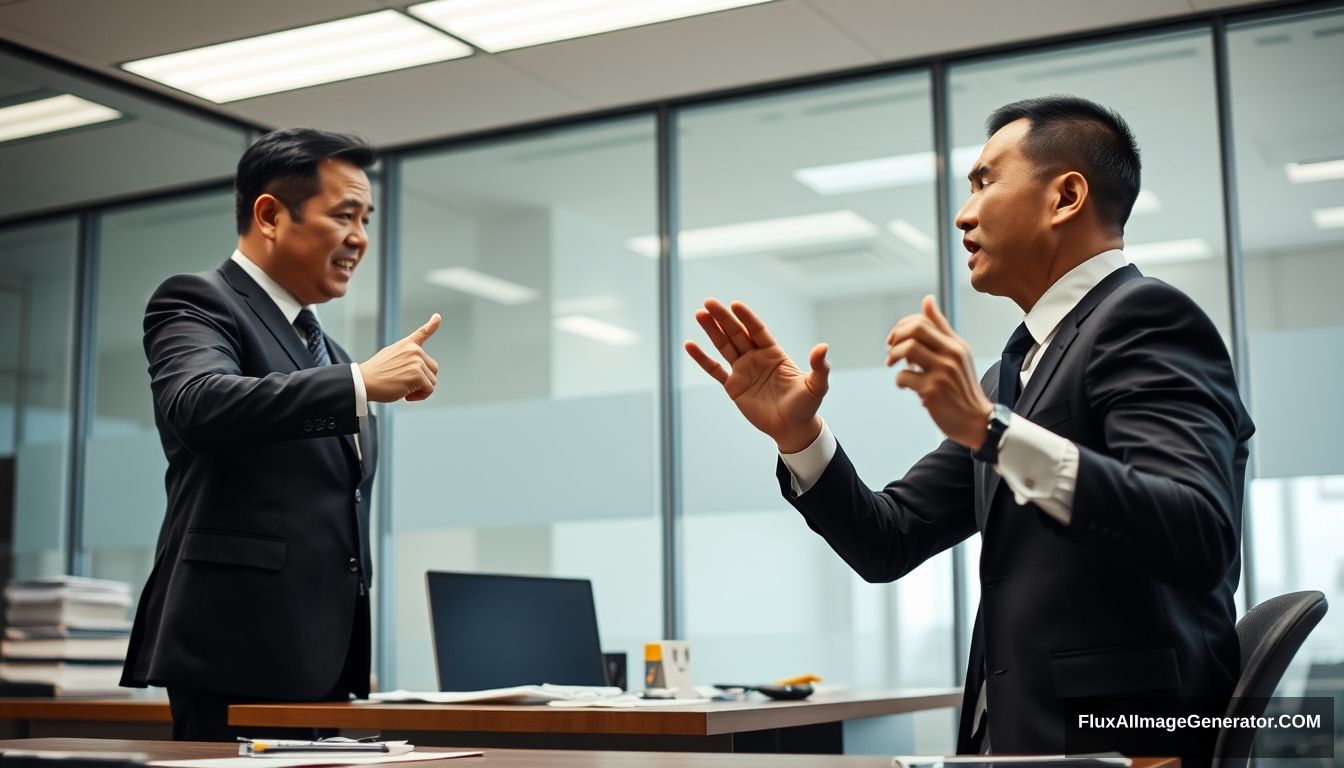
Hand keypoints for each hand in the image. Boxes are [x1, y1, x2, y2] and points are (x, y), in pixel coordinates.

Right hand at [359, 313, 441, 402]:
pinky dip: (420, 396)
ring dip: (421, 389)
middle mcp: (414, 351)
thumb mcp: (390, 357)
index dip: (432, 325)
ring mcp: (417, 362)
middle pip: (433, 369)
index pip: (422, 332)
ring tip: (404, 389)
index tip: (437, 317)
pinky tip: (406, 395)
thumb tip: (418, 368)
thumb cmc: (375, 374)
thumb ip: (406, 358)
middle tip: (407, 384)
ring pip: (432, 381)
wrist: (364, 382)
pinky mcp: (417, 375)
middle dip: (423, 379)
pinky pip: (429, 390)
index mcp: (407, 345)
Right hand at [684, 298, 828, 453]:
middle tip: (709, 303)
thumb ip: (819, 367)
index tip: (735, 305)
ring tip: (699, 314)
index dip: (747, 318)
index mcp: (774, 354)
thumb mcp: (816, 386)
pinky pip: (714, 370)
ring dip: (712, 331)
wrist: (792, 428)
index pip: (758, 331)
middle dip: (724, 318)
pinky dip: (702, 358)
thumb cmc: (806, 406)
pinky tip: (689, 345)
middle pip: (737, 334)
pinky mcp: (733, 387)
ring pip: (724, 346)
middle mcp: (756, 358)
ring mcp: (743, 371)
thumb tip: (823, 347)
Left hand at [886, 296, 993, 449]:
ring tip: (894, 366)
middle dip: (895, 337)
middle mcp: (951, 354)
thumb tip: (926, 299)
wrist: (976, 420)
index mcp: (956, 344)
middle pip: (916, 329)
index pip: (924, 320)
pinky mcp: (932, 391)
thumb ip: (941, 328)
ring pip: (908, 349)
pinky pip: (904, 377)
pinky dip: (899, 381)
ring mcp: (942, 372)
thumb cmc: (962, 387)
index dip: (902, 326)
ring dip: (893, 357)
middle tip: (890, 350)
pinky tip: (905, 386)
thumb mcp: (957, 354)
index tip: (895, 339)